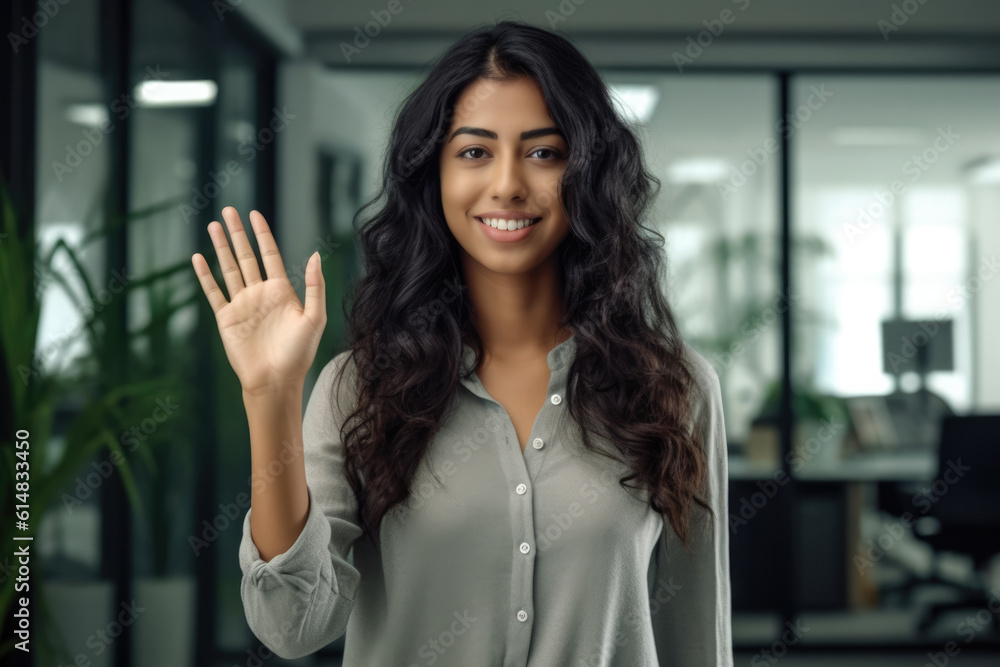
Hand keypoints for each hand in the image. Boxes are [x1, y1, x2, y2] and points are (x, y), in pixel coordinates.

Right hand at [191, 207, 325, 394]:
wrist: (275, 380)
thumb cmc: (298, 354)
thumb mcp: (314, 318)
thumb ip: (315, 286)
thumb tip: (315, 254)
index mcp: (282, 291)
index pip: (270, 255)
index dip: (262, 234)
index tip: (254, 214)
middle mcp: (260, 294)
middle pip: (247, 256)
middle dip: (237, 234)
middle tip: (229, 210)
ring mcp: (242, 305)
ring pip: (229, 269)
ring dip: (220, 248)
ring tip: (213, 225)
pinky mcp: (226, 318)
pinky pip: (213, 292)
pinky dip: (205, 275)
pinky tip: (198, 258)